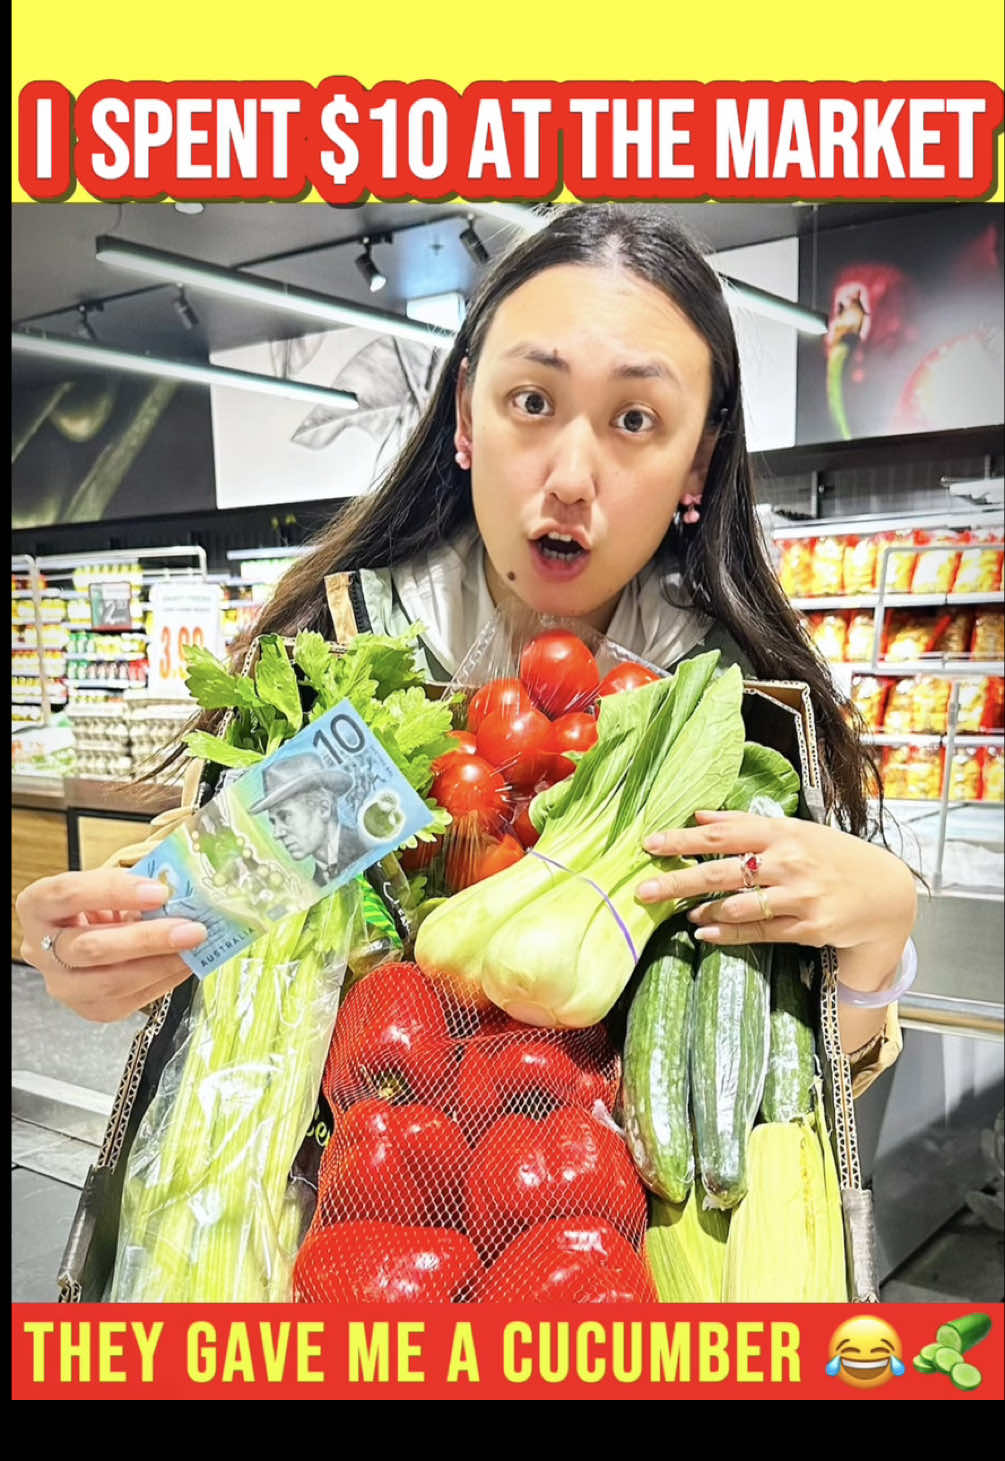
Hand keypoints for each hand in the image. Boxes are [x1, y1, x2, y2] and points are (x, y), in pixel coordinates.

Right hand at [16, 869, 205, 1022]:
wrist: (92, 933)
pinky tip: (186, 963)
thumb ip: (136, 886)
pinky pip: (129, 1001)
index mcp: (38, 905)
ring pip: (110, 982)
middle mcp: (39, 948)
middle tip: (192, 929)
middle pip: (91, 948)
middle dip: (147, 939)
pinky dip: (164, 981)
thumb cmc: (101, 903)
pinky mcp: (88, 1009)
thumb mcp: (110, 885)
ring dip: (161, 965)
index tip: (160, 891)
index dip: (115, 892)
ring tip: (195, 948)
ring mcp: (62, 984)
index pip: (70, 895)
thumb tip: (183, 893)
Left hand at [637, 810, 916, 956]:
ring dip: (703, 909)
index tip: (649, 844)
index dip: (683, 840)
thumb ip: (744, 824)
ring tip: (682, 912)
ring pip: (738, 905)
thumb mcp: (793, 831)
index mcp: (782, 832)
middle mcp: (789, 862)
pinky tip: (704, 932)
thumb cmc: (830, 856)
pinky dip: (728, 932)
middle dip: (678, 880)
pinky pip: (759, 931)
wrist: (883, 892)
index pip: (723, 835)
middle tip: (644, 890)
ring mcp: (799, 896)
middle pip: (722, 871)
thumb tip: (699, 816)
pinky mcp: (808, 927)